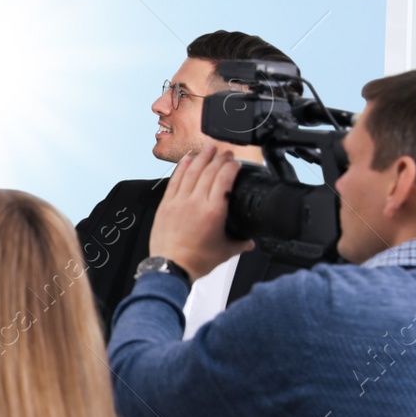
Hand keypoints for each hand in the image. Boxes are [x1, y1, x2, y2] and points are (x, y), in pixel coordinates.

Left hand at [148, 146, 252, 279]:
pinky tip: (186, 160)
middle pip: (208, 171)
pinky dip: (181, 168)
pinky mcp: (165, 205)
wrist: (170, 267)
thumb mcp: (225, 251)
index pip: (224, 178)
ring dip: (201, 158)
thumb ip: (240, 243)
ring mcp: (179, 202)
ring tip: (209, 149)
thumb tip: (250, 241)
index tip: (236, 163)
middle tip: (225, 153)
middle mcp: (196, 202)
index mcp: (214, 211)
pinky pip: (174, 180)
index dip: (231, 166)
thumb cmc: (195, 260)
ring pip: (191, 172)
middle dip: (219, 158)